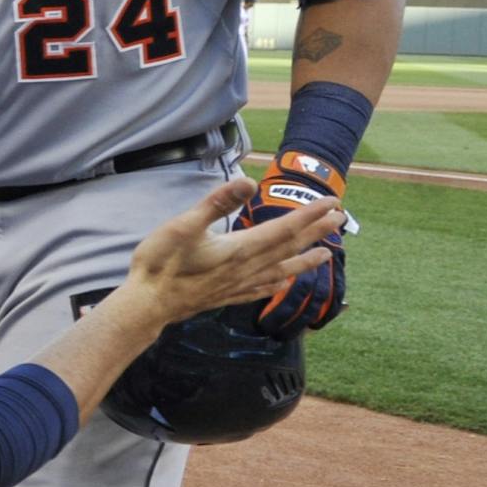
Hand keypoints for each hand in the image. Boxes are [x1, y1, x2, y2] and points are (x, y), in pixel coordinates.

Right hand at [124, 179, 344, 329]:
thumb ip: (216, 203)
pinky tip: (284, 284)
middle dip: (315, 232)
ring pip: (280, 270)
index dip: (309, 215)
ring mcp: (237, 285)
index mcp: (239, 248)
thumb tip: (249, 181)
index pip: (283, 229)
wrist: (146, 305)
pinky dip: (278, 284)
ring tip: (326, 254)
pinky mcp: (225, 296)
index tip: (331, 203)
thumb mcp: (183, 225)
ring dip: (304, 260)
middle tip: (340, 220)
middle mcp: (245, 268)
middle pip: (288, 248)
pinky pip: (261, 289)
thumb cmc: (161, 263)